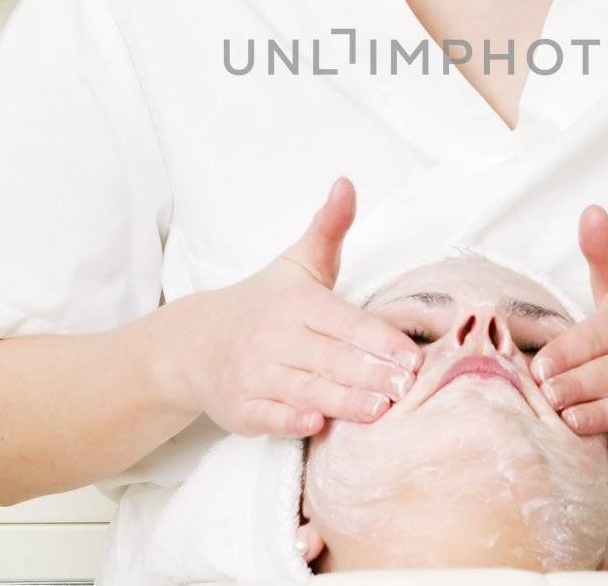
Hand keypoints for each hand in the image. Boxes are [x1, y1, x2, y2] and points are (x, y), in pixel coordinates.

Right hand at [180, 177, 422, 438]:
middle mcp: (277, 338)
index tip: (412, 355)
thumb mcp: (298, 262)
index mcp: (298, 304)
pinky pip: (270, 417)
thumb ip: (329, 228)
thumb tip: (346, 183)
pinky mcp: (243, 408)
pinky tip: (317, 424)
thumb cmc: (264, 303)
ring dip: (343, 401)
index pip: (344, 321)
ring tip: (380, 410)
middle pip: (330, 358)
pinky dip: (292, 421)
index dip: (378, 339)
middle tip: (408, 387)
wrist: (195, 343)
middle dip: (370, 373)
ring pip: (306, 389)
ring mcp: (257, 375)